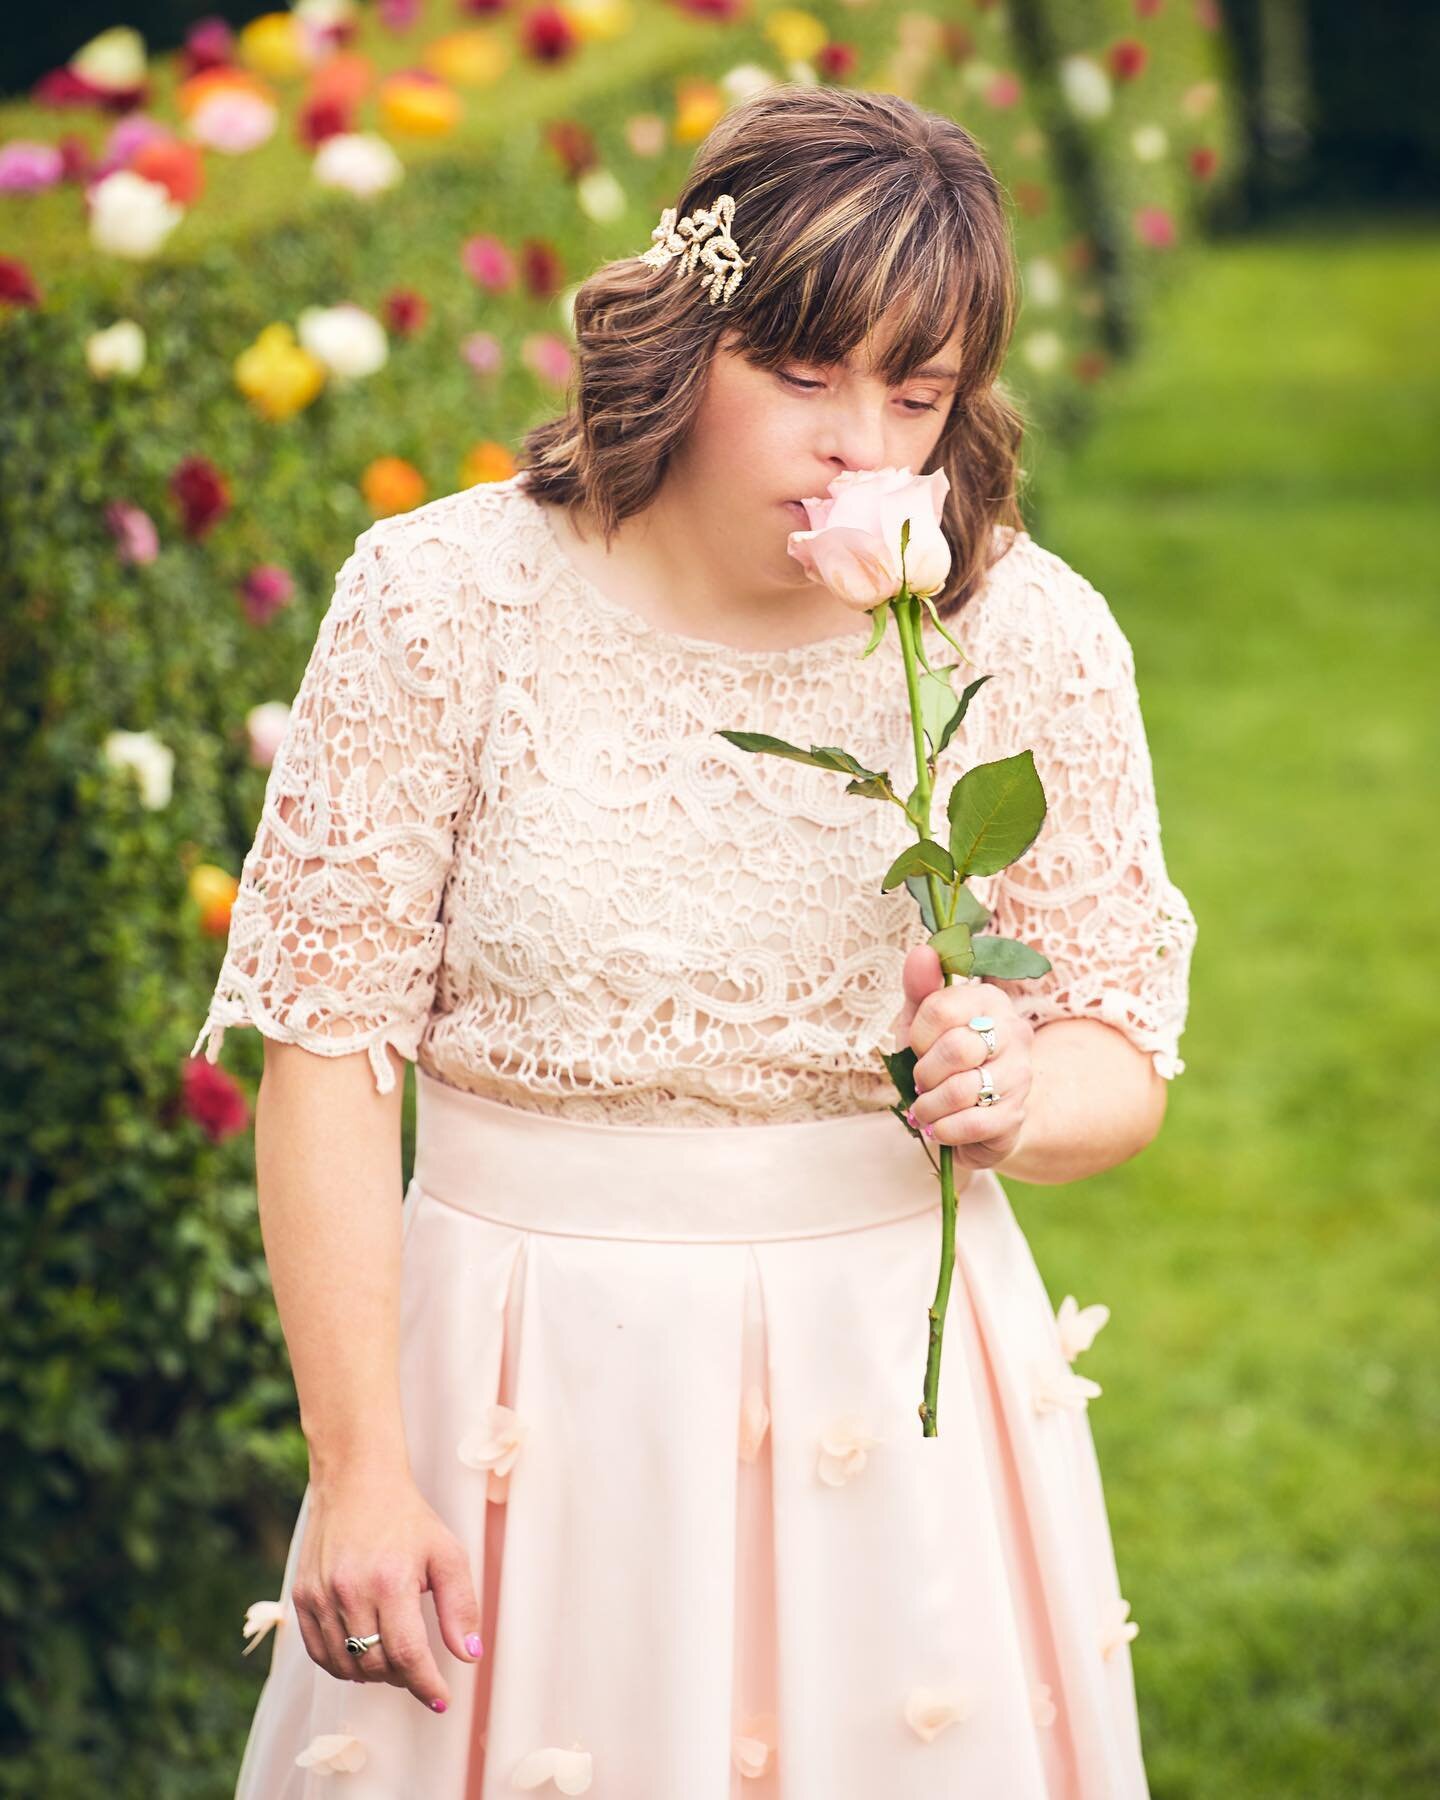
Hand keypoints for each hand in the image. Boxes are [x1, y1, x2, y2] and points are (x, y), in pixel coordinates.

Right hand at [291, 1469, 483, 1712]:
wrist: (356, 1482)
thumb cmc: (408, 1519)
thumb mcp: (447, 1553)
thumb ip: (461, 1605)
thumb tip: (469, 1655)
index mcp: (391, 1580)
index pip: (407, 1654)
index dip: (426, 1684)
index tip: (441, 1699)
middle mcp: (350, 1591)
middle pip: (377, 1664)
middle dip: (404, 1677)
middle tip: (418, 1668)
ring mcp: (320, 1596)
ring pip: (346, 1666)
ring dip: (373, 1674)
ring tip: (392, 1660)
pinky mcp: (301, 1597)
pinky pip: (319, 1653)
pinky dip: (342, 1665)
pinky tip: (361, 1655)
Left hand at [890, 945, 1035, 1171]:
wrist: (979, 1114)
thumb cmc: (943, 1062)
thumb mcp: (922, 1023)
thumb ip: (920, 988)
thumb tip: (922, 951)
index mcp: (990, 1000)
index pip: (939, 1009)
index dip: (917, 1036)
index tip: (919, 1049)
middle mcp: (1015, 1031)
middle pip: (955, 1050)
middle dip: (924, 1073)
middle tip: (922, 1082)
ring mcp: (1021, 1075)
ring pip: (961, 1090)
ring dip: (928, 1106)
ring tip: (925, 1109)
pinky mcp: (1016, 1115)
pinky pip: (969, 1124)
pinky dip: (942, 1129)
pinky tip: (940, 1126)